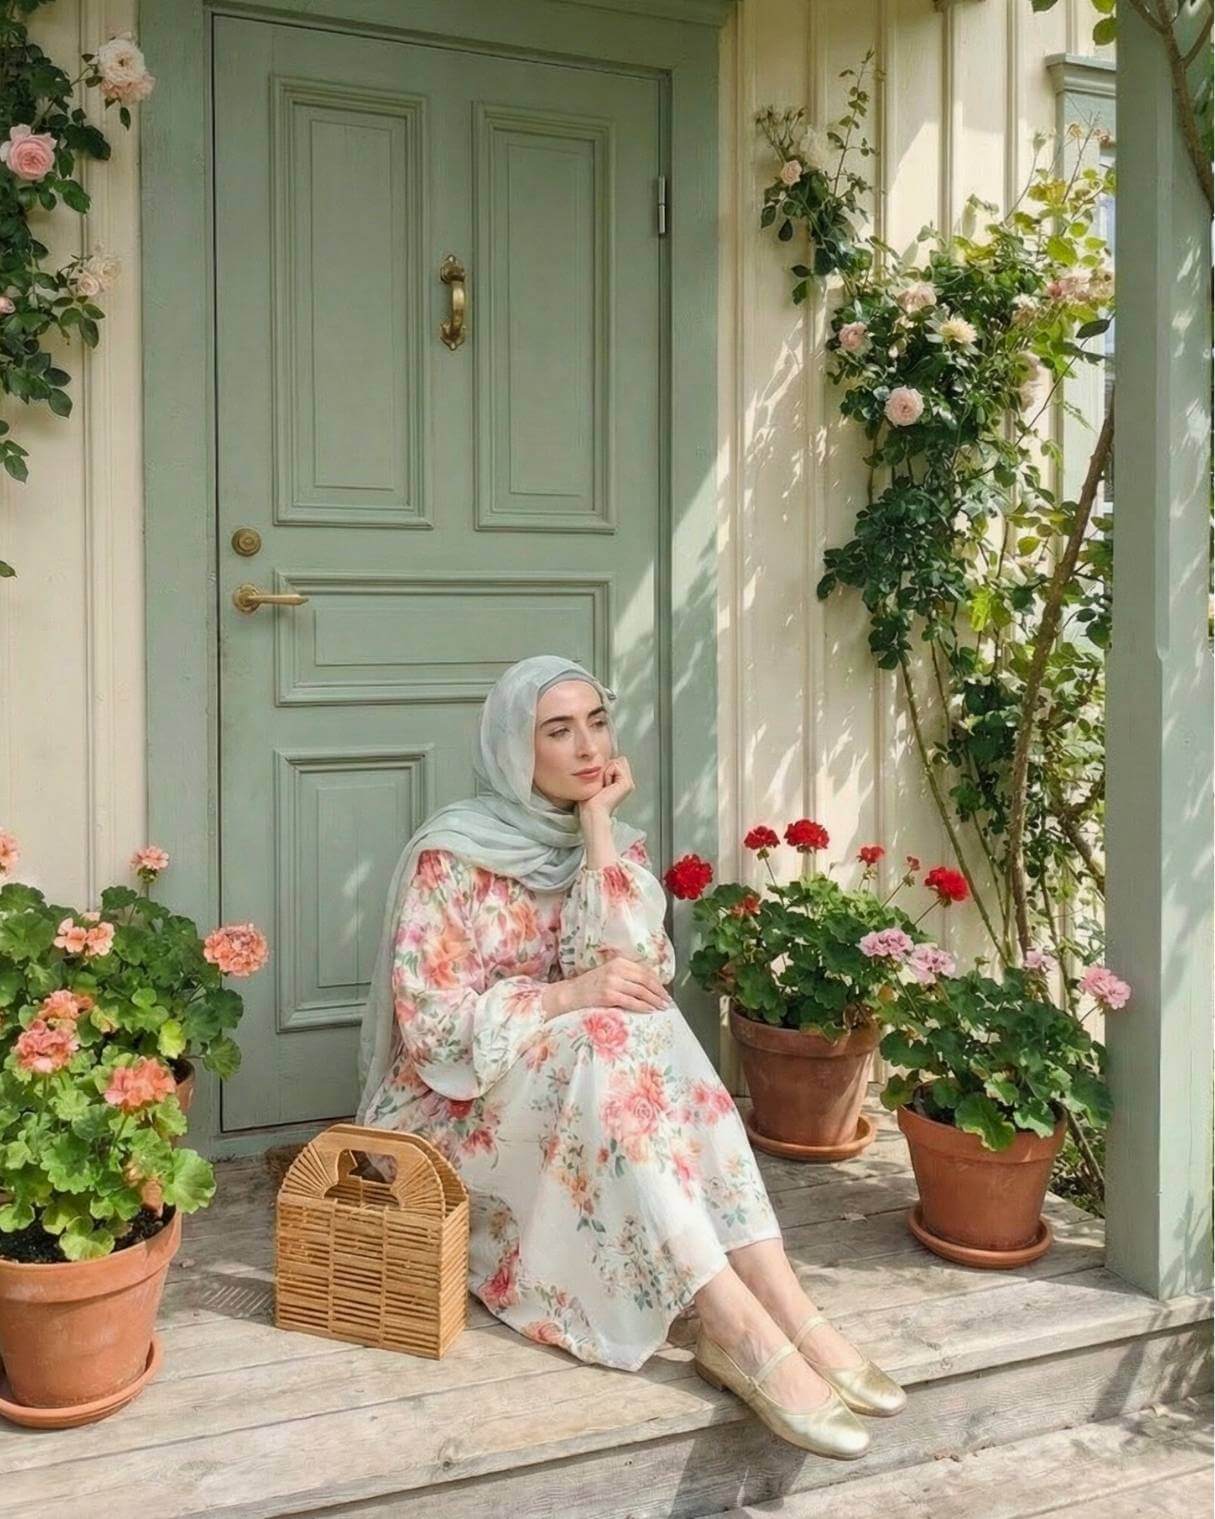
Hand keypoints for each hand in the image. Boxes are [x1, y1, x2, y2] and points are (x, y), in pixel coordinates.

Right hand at [543, 956, 669, 1016]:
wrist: (571, 994)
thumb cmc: (591, 986)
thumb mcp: (609, 974)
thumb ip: (626, 976)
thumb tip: (649, 985)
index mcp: (619, 962)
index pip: (645, 971)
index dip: (657, 982)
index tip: (664, 990)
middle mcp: (617, 969)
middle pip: (646, 980)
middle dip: (659, 991)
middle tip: (667, 1001)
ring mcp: (612, 982)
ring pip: (641, 991)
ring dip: (654, 1000)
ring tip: (661, 1007)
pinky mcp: (608, 995)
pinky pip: (631, 1001)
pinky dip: (643, 1006)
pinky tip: (650, 1010)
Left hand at [578, 755, 633, 824]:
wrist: (592, 812)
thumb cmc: (589, 800)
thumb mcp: (595, 781)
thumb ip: (602, 770)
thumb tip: (603, 759)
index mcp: (621, 783)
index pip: (615, 761)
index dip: (604, 768)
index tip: (599, 784)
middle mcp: (627, 783)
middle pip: (617, 760)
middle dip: (605, 768)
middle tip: (602, 785)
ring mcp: (629, 783)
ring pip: (616, 762)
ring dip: (605, 772)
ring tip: (603, 787)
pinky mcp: (627, 783)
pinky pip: (615, 766)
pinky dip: (607, 774)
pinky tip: (606, 787)